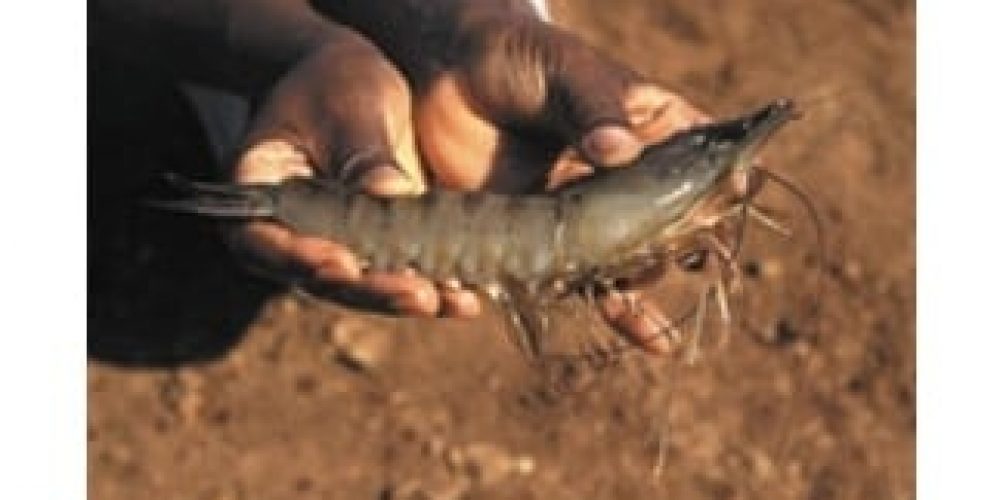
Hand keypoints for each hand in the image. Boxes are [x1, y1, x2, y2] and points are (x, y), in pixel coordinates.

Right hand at [228, 30, 480, 317]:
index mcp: (258, 194)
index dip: (301, 259)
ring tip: (451, 302)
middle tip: (416, 294)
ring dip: (405, 299)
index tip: (343, 263)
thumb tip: (391, 193)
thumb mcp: (348, 103)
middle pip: (320, 279)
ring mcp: (334, 249)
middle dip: (371, 290)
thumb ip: (362, 151)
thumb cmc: (336, 82)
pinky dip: (433, 290)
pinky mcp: (375, 253)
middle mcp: (289, 236)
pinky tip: (466, 299)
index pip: (264, 241)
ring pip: (364, 290)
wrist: (354, 83)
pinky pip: (399, 279)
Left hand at [409, 17, 708, 351]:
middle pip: (671, 223)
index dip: (721, 187)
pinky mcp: (548, 239)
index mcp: (652, 129)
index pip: (705, 163)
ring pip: (632, 259)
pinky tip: (656, 345)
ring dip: (642, 280)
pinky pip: (585, 282)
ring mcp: (590, 213)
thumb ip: (594, 107)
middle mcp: (630, 179)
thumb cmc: (521, 57)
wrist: (449, 73)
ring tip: (645, 291)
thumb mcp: (564, 70)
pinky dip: (617, 313)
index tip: (725, 203)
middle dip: (672, 240)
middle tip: (658, 245)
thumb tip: (617, 151)